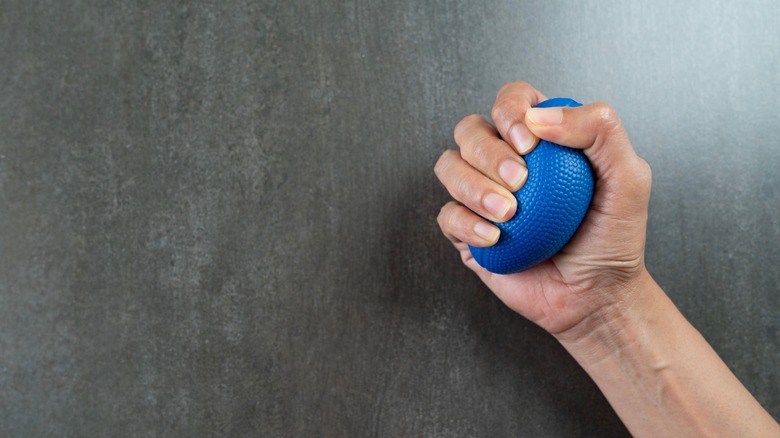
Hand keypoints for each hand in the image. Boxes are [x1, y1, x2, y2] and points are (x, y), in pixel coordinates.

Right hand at [434, 81, 652, 338]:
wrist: (595, 296)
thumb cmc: (613, 237)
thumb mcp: (629, 178)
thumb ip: (600, 131)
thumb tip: (541, 115)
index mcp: (541, 139)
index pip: (512, 100)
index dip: (509, 110)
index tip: (529, 143)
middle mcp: (505, 161)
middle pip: (469, 129)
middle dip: (488, 151)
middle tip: (520, 182)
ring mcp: (481, 196)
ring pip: (449, 167)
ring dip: (473, 186)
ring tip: (509, 214)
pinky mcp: (466, 232)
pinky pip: (446, 215)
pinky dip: (466, 222)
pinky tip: (495, 237)